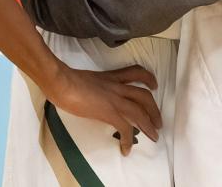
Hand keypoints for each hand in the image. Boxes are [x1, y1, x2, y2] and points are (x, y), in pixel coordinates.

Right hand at [47, 63, 162, 155]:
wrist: (62, 83)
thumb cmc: (66, 79)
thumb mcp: (86, 78)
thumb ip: (94, 85)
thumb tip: (91, 94)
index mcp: (111, 77)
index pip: (135, 72)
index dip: (148, 77)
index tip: (154, 84)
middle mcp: (117, 86)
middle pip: (143, 95)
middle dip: (154, 109)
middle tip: (158, 121)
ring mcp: (114, 99)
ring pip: (140, 111)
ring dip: (149, 124)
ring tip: (154, 135)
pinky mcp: (109, 111)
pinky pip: (124, 127)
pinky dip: (128, 139)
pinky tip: (126, 149)